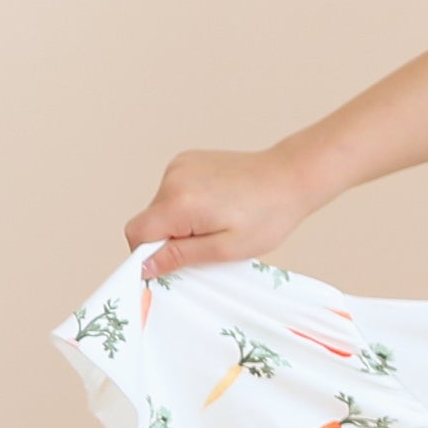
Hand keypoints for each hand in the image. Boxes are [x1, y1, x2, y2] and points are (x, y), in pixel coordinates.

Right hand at [126, 146, 320, 281]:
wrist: (291, 178)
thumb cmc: (267, 217)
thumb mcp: (225, 249)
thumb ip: (179, 257)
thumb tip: (143, 267)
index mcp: (179, 202)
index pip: (136, 234)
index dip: (149, 254)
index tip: (176, 261)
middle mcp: (173, 178)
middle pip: (149, 220)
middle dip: (170, 238)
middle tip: (208, 241)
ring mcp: (179, 165)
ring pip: (161, 207)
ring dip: (180, 221)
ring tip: (218, 220)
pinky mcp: (186, 160)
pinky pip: (173, 192)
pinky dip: (187, 204)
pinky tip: (216, 204)